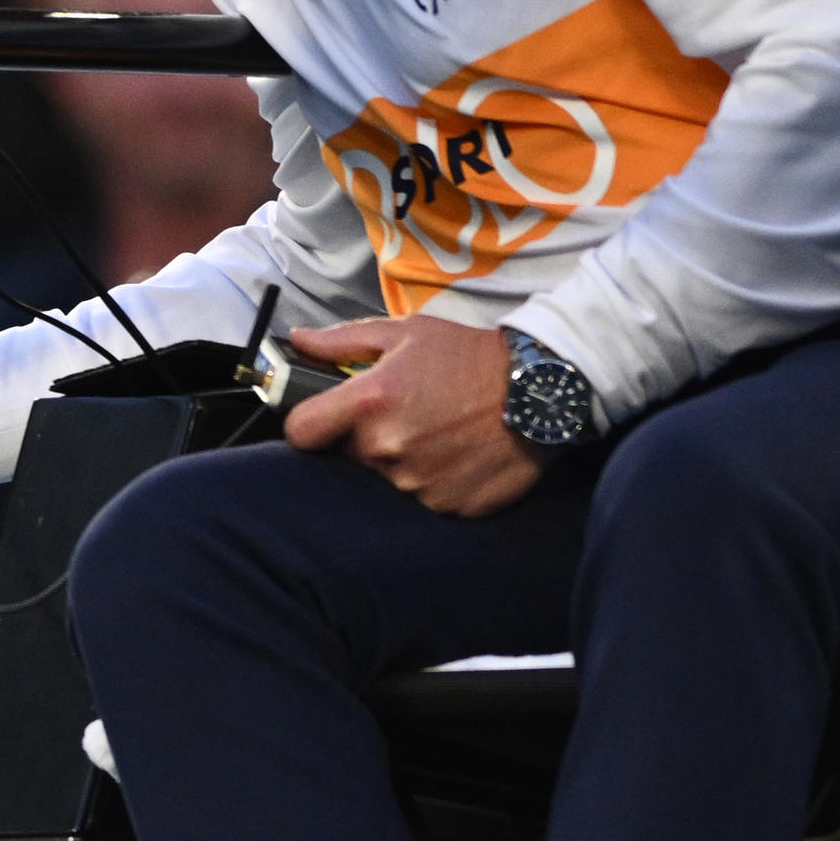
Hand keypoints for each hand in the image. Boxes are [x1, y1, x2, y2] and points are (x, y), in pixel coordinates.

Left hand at [281, 314, 536, 513]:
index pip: (301, 431)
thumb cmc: (470, 355)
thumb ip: (343, 341)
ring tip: (437, 434)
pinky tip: (457, 456)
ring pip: (386, 480)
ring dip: (402, 462)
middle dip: (365, 438)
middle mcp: (387, 449)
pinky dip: (434, 481)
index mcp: (369, 403)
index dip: (310, 424)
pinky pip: (424, 499)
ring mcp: (418, 484)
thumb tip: (297, 341)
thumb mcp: (407, 333)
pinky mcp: (448, 507)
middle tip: (405, 416)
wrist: (542, 388)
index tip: (325, 419)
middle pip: (348, 456)